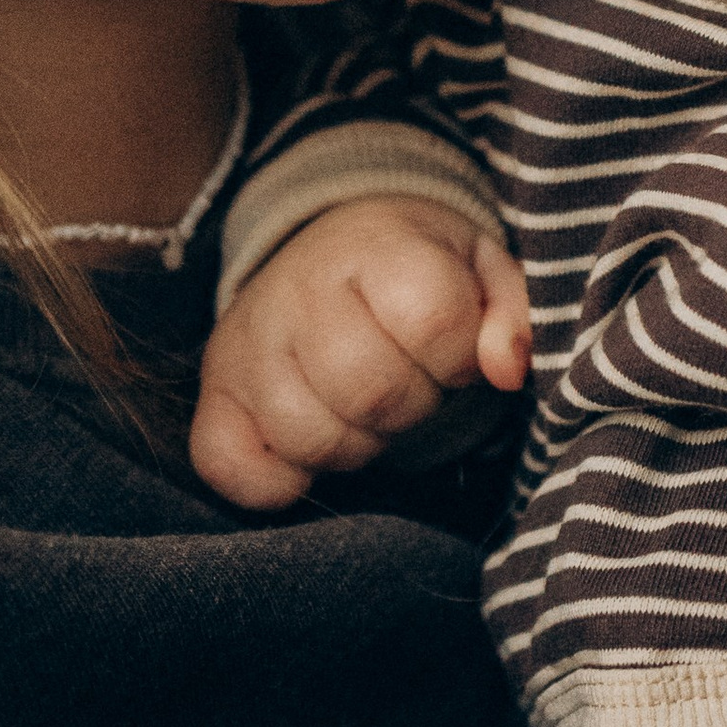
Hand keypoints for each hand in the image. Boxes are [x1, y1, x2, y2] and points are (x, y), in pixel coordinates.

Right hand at [190, 199, 530, 507]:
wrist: (327, 254)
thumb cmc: (415, 275)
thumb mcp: (481, 269)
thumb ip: (513, 313)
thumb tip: (506, 369)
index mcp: (374, 246)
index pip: (434, 321)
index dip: (460, 356)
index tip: (453, 351)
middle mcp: (297, 289)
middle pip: (372, 392)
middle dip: (412, 406)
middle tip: (409, 383)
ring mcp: (246, 344)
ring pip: (310, 438)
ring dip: (356, 444)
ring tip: (363, 406)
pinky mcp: (213, 395)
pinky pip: (231, 469)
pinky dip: (277, 480)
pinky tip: (308, 446)